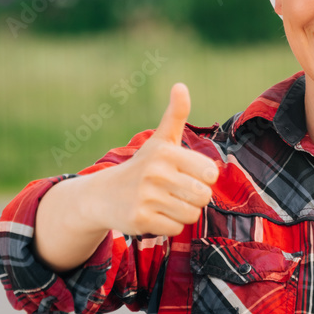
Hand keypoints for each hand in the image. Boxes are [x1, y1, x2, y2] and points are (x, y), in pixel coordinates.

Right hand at [96, 83, 218, 236]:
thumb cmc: (142, 166)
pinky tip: (154, 214)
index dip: (203, 178)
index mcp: (165, 152)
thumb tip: (180, 85)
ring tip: (165, 202)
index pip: (210, 173)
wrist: (102, 195)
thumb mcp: (160, 140)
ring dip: (182, 212)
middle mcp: (155, 173)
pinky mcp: (140, 220)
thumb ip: (175, 115)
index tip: (187, 174)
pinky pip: (176, 228)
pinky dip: (170, 225)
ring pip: (191, 214)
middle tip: (176, 191)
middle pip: (203, 196)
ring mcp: (146, 197)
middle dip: (195, 197)